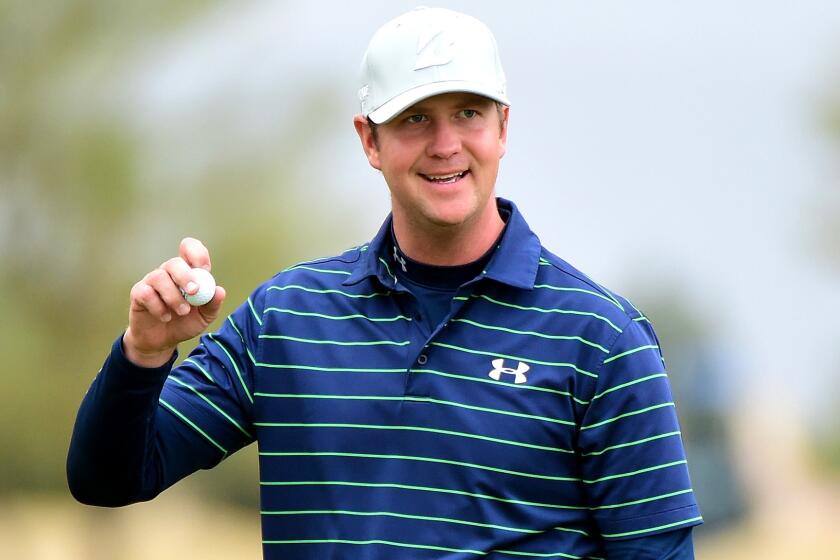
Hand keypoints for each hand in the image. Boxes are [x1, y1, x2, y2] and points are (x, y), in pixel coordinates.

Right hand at [123, 238, 225, 367]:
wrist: (163, 341)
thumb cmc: (185, 323)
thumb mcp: (204, 316)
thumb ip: (212, 304)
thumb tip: (220, 291)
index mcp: (187, 272)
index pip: (189, 249)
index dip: (197, 254)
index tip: (205, 269)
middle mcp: (168, 273)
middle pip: (174, 263)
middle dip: (185, 276)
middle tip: (194, 292)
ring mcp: (152, 282)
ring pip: (159, 277)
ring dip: (173, 296)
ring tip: (182, 312)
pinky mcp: (138, 293)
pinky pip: (145, 293)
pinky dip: (158, 306)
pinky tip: (165, 317)